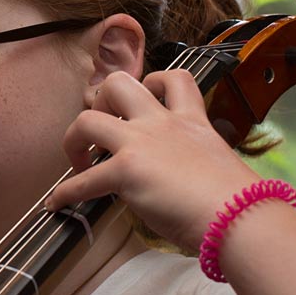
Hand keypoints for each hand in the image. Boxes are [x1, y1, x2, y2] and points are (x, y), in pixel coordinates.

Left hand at [46, 69, 260, 251]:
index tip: (144, 102)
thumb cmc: (238, 203)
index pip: (173, 78)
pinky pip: (81, 181)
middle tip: (103, 132)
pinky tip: (56, 204)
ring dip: (74, 138)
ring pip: (87, 117)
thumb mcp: (216, 166)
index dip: (152, 83)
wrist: (239, 215)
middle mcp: (163, 123)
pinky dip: (64, 193)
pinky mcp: (126, 170)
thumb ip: (191, 162)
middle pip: (118, 83)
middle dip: (101, 102)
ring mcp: (141, 143)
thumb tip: (175, 183)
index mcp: (192, 120)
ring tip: (78, 162)